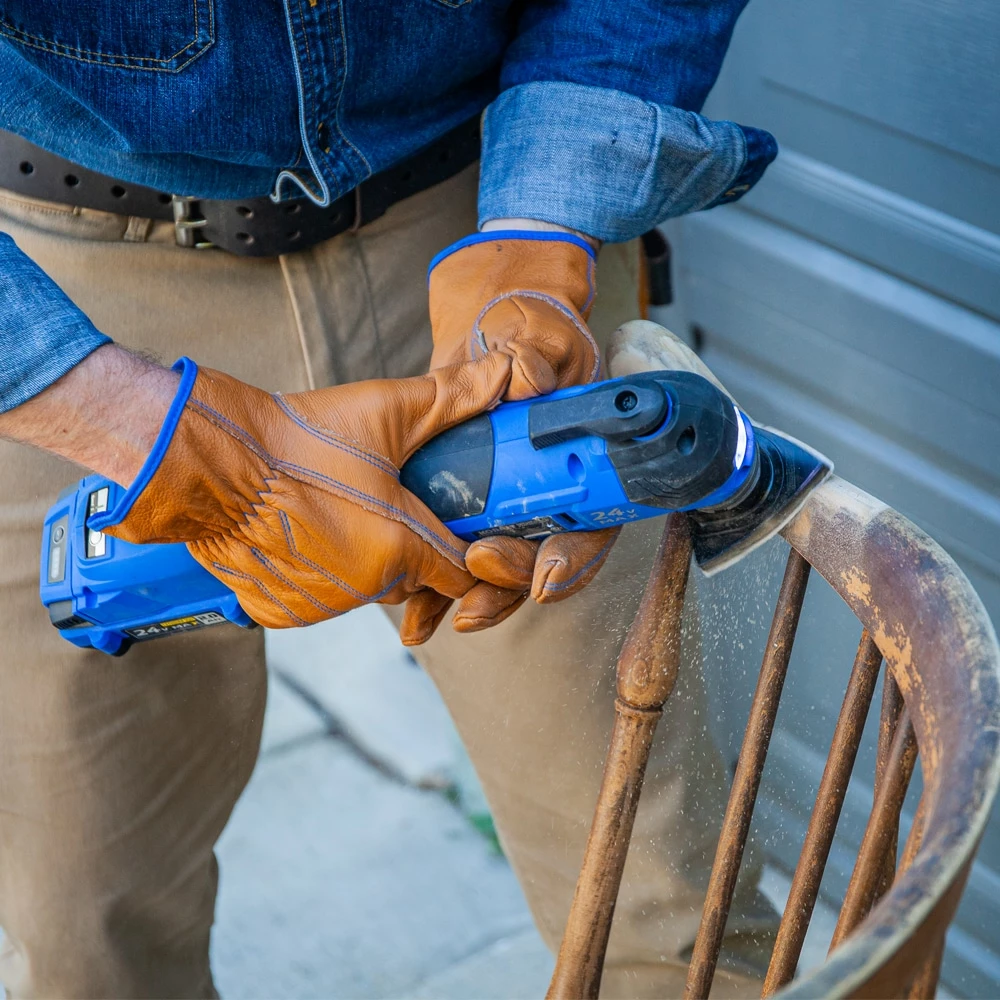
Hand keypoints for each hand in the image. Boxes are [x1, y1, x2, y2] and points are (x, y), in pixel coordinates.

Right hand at [89, 352, 511, 641]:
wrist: (211, 461)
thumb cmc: (298, 439)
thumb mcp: (388, 411)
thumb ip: (457, 397)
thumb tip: (510, 372)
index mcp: (402, 546)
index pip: (463, 571)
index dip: (467, 549)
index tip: (457, 527)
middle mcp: (365, 587)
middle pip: (412, 578)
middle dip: (410, 548)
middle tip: (383, 501)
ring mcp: (320, 605)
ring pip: (363, 589)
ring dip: (363, 561)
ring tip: (338, 510)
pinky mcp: (280, 613)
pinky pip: (316, 600)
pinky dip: (317, 575)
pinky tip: (303, 533)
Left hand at [411, 227, 622, 636]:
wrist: (482, 338)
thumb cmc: (524, 336)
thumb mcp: (539, 338)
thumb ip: (539, 356)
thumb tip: (528, 378)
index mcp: (580, 465)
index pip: (591, 525)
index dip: (573, 558)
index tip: (544, 576)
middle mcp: (547, 496)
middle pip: (540, 560)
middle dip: (510, 580)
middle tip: (476, 570)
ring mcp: (504, 508)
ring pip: (496, 573)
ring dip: (469, 599)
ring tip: (436, 615)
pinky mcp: (461, 512)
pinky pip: (450, 562)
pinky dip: (432, 593)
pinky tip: (410, 614)